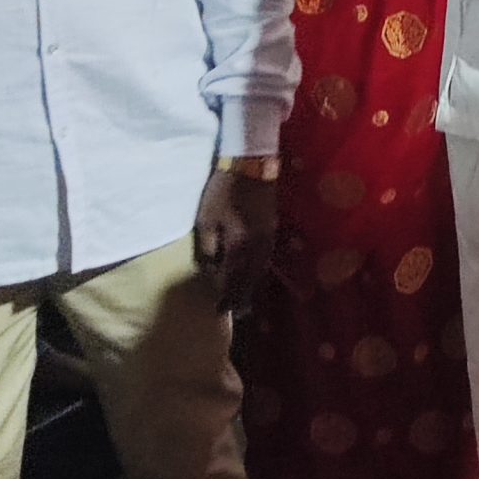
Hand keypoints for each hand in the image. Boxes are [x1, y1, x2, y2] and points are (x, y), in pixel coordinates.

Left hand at [193, 169, 278, 313]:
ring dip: (252, 286)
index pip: (232, 279)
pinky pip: (265, 259)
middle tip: (235, 313)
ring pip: (260, 270)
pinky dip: (258, 272)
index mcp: (239, 246)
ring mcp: (268, 238)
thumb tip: (210, 269)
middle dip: (242, 297)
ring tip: (245, 299)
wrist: (250, 166)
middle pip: (250, 279)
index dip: (226, 296)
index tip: (218, 311)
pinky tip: (253, 274)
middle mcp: (257, 247)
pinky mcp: (272, 229)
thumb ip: (207, 247)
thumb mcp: (206, 219)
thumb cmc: (222, 191)